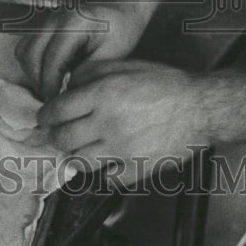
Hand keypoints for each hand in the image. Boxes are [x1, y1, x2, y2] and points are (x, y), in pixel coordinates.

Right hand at [15, 5, 145, 100]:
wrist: (124, 6)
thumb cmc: (123, 29)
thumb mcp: (112, 55)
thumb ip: (88, 74)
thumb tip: (66, 94)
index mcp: (74, 23)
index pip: (52, 60)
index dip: (50, 86)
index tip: (55, 104)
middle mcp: (55, 18)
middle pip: (30, 55)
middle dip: (38, 81)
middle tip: (51, 100)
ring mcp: (48, 19)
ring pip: (24, 50)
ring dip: (32, 72)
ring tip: (50, 88)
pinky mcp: (46, 24)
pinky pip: (28, 45)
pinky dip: (33, 63)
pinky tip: (50, 74)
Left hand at [37, 59, 208, 186]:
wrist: (200, 107)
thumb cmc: (165, 83)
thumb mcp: (125, 65)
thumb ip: (91, 72)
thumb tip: (66, 86)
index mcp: (103, 93)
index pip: (56, 110)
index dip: (45, 115)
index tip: (45, 118)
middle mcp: (109, 122)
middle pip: (63, 138)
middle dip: (55, 136)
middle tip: (57, 134)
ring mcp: (123, 149)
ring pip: (79, 162)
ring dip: (73, 156)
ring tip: (76, 149)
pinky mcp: (138, 169)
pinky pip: (107, 179)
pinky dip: (102, 173)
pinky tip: (105, 162)